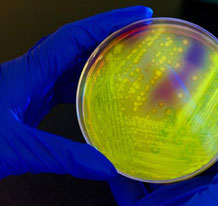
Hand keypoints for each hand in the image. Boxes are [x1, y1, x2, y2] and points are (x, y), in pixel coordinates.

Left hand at [0, 6, 152, 179]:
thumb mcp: (16, 147)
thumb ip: (61, 156)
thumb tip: (104, 166)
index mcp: (30, 72)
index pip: (76, 37)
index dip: (108, 23)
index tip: (137, 16)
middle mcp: (34, 72)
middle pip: (79, 44)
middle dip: (111, 36)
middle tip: (140, 36)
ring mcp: (33, 85)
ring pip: (74, 64)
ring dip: (100, 60)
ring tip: (128, 62)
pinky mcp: (33, 99)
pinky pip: (66, 84)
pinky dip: (87, 84)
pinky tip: (100, 94)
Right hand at [108, 60, 217, 205]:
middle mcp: (207, 181)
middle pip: (206, 134)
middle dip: (201, 105)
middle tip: (192, 78)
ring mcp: (176, 192)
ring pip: (165, 153)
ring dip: (155, 131)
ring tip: (147, 103)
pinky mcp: (147, 204)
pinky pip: (129, 180)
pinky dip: (118, 166)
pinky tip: (109, 146)